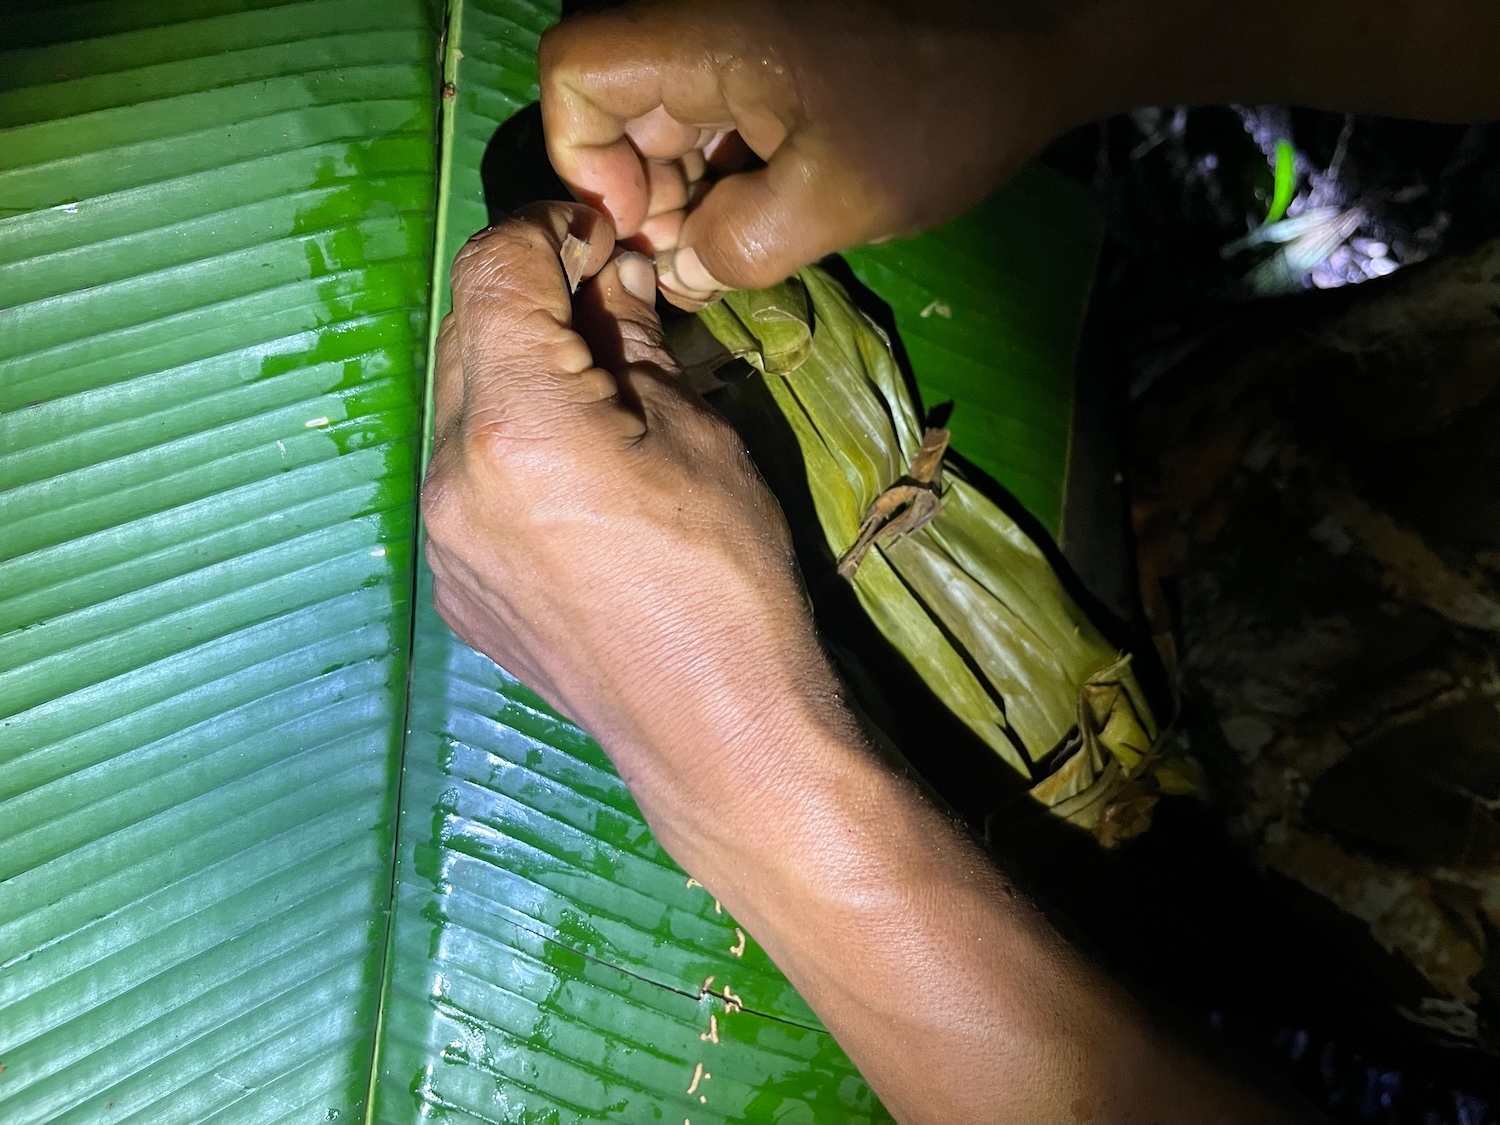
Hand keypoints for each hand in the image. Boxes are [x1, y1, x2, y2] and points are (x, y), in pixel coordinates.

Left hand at [421, 204, 1290, 1123]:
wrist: (719, 735)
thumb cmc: (732, 579)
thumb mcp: (700, 436)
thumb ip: (633, 345)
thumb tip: (612, 279)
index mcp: (515, 424)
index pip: (495, 271)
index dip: (547, 232)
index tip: (599, 235)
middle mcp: (447, 476)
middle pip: (465, 332)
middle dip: (530, 300)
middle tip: (608, 303)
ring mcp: (439, 542)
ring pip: (460, 407)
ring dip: (515, 374)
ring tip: (597, 393)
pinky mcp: (452, 589)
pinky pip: (464, 482)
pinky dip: (505, 449)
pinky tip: (572, 479)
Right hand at [539, 0, 1076, 305]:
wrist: (1039, 43)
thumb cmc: (937, 115)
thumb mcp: (832, 204)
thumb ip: (736, 248)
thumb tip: (683, 269)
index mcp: (703, 32)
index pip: (576, 72)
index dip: (587, 159)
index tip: (645, 226)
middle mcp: (707, 19)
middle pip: (619, 100)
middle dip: (644, 190)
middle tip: (700, 258)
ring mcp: (744, 31)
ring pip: (668, 112)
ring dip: (688, 187)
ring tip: (737, 247)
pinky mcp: (777, 49)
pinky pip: (717, 109)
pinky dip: (725, 167)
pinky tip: (766, 216)